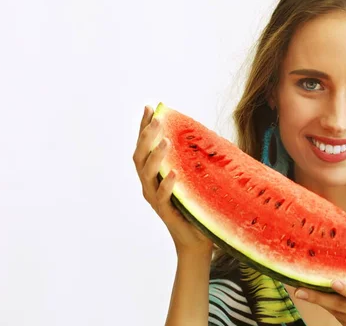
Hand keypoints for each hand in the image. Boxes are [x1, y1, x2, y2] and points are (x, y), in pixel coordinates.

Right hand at [132, 105, 212, 254]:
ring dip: (156, 156)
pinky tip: (174, 173)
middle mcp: (150, 184)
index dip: (145, 126)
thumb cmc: (196, 205)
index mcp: (155, 173)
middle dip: (147, 136)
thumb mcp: (195, 177)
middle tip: (158, 119)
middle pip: (140, 156)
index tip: (150, 107)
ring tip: (166, 141)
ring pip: (147, 174)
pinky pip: (162, 197)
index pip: (146, 146)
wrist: (198, 239)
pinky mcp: (165, 212)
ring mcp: (155, 198)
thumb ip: (193, 158)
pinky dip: (167, 184)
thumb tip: (205, 134)